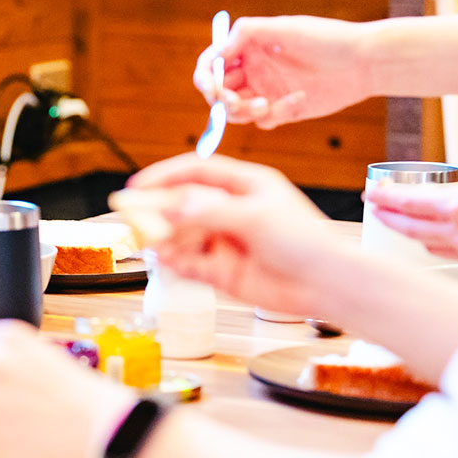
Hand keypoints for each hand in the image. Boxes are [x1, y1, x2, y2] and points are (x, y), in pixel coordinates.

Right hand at [114, 154, 355, 314]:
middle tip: (130, 217)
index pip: (196, 172)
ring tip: (148, 243)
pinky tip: (166, 261)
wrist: (327, 284)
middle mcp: (233, 211)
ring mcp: (227, 241)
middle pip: (184, 205)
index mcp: (245, 186)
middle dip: (157, 211)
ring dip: (164, 238)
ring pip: (184, 236)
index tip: (137, 185)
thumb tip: (169, 207)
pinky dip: (176, 262)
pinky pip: (191, 264)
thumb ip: (209, 212)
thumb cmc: (303, 241)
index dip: (165, 176)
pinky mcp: (224, 271)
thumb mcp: (254, 217)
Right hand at [193, 16, 373, 128]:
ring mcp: (267, 91)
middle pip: (219, 92)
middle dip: (221, 99)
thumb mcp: (284, 28)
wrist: (363, 61)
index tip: (212, 86)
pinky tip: (299, 100)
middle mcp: (253, 70)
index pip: (212, 64)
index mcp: (248, 48)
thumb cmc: (325, 38)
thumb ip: (246, 34)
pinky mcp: (283, 110)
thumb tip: (217, 53)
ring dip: (244, 111)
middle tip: (234, 103)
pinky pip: (265, 120)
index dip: (206, 76)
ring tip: (266, 105)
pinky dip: (276, 114)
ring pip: (237, 111)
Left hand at [366, 175, 457, 276]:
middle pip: (413, 228)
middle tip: (379, 207)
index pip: (410, 203)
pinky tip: (452, 237)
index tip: (372, 192)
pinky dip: (451, 245)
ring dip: (418, 233)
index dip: (387, 198)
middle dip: (392, 217)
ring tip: (408, 221)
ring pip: (434, 246)